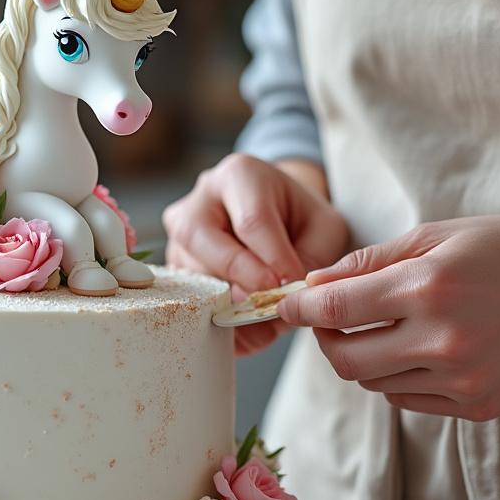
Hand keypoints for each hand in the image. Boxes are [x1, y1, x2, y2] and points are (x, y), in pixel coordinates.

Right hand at [163, 154, 349, 354]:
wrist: (278, 217)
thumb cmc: (300, 219)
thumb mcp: (324, 229)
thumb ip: (313, 259)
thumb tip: (285, 299)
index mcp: (239, 176)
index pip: (251, 220)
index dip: (272, 258)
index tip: (292, 284)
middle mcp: (199, 200)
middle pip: (203, 238)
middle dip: (240, 277)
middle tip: (271, 301)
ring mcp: (179, 234)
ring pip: (191, 270)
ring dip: (228, 300)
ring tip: (264, 315)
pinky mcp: (175, 264)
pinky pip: (188, 294)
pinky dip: (217, 315)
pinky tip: (244, 324)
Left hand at [276, 215, 499, 420]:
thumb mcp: (439, 235)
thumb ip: (370, 262)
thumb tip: (314, 285)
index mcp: (429, 287)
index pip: (336, 309)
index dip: (300, 307)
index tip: (286, 303)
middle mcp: (443, 339)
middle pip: (346, 359)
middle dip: (326, 340)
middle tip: (330, 320)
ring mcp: (462, 379)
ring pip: (375, 383)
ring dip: (364, 358)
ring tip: (384, 328)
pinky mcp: (476, 406)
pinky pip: (408, 399)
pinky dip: (398, 377)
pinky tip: (418, 349)